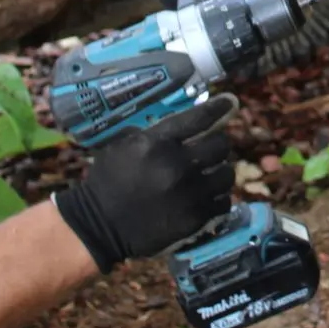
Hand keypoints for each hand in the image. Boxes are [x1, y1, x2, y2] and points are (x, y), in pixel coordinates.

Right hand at [52, 93, 239, 273]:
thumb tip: (190, 119)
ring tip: (209, 175)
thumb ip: (155, 132)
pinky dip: (217, 198)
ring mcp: (188, 193)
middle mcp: (176, 165)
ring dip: (219, 172)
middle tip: (210, 149)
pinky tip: (206, 197)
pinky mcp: (195, 218)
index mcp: (156, 143)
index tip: (230, 103)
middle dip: (217, 145)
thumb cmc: (108, 180)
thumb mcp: (123, 145)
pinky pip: (223, 201)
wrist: (98, 224)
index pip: (199, 118)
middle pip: (220, 145)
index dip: (219, 108)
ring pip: (226, 174)